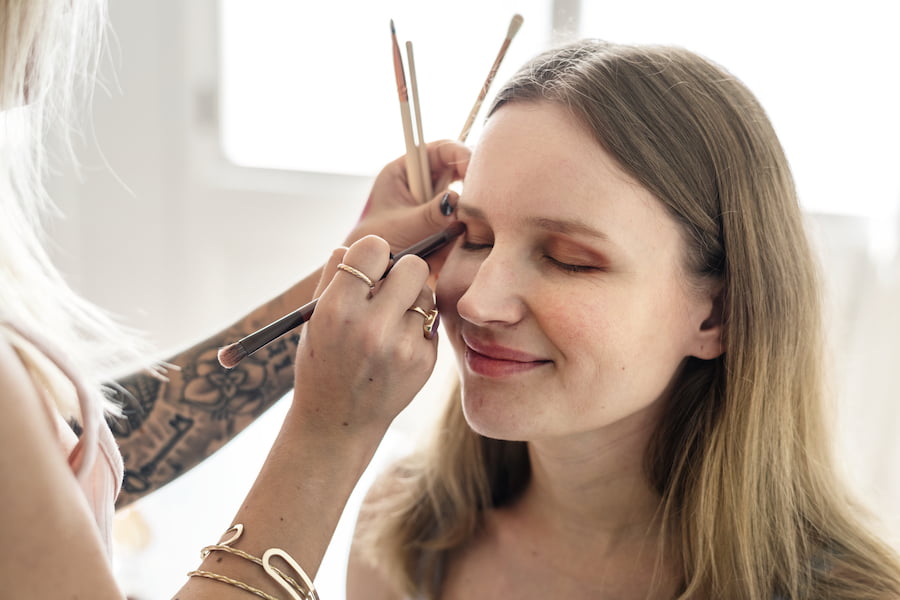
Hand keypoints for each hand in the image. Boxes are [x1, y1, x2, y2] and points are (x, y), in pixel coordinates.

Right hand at [290, 235, 437, 438]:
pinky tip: (397, 346)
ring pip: (426, 293)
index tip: (370, 267)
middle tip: (389, 289)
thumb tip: (358, 246)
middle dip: (402, 272)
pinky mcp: (424, 362)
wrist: (337, 421)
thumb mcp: (314, 318)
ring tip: (390, 321)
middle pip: (413, 266)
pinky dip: (417, 328)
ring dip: (412, 300)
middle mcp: (371, 327)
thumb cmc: (323, 361)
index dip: (374, 254)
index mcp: (337, 309)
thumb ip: (334, 275)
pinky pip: (431, 322)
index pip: (374, 248)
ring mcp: (402, 346)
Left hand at [345, 140, 469, 273]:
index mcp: (405, 171)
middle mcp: (422, 184)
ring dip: (467, 214)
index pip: (440, 150)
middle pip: (459, 172)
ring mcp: (435, 205)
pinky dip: (465, 233)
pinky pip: (464, 223)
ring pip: (464, 200)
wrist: (372, 275)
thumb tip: (456, 200)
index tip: (475, 170)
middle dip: (470, 187)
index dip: (460, 155)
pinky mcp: (446, 226)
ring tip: (458, 232)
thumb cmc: (376, 245)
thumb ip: (430, 213)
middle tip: (478, 203)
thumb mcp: (404, 226)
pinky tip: (455, 246)